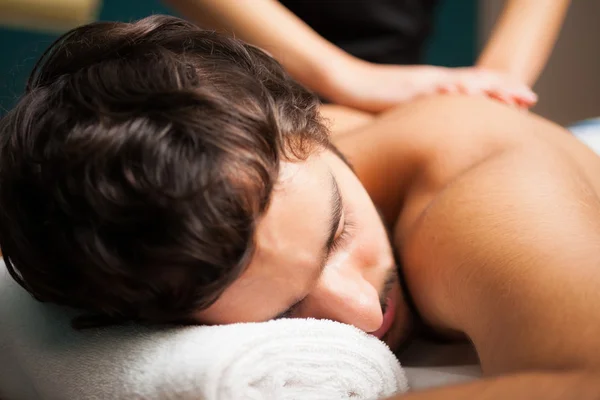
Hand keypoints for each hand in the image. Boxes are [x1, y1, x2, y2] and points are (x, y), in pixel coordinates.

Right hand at [325, 60, 536, 112]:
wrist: (348, 82)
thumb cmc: (372, 98)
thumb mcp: (403, 110)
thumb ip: (422, 118)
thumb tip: (434, 135)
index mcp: (434, 85)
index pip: (473, 85)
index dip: (498, 91)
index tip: (521, 101)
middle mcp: (433, 79)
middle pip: (477, 80)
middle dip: (506, 88)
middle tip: (531, 98)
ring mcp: (422, 82)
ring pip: (463, 82)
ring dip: (490, 88)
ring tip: (514, 95)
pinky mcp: (408, 87)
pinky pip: (435, 89)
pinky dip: (454, 90)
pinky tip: (470, 94)